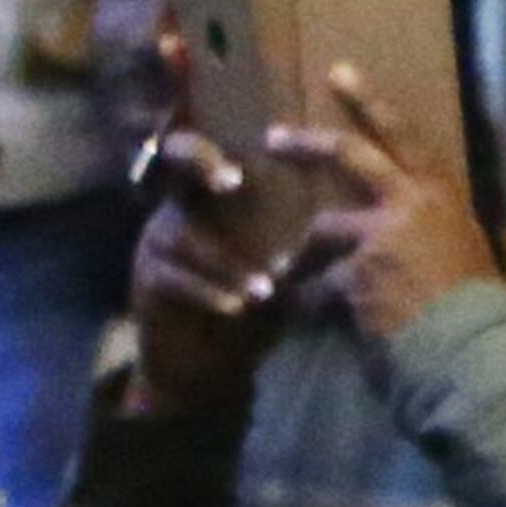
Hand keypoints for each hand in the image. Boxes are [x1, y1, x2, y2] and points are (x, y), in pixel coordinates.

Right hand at [123, 129, 290, 415]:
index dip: (242, 139)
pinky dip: (207, 290)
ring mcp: (156, 240)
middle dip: (199, 160)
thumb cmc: (253, 309)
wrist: (205, 367)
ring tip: (265, 293)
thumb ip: (308, 246)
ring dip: (227, 264)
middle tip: (232, 182)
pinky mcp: (146, 280)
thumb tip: (359, 226)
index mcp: (217, 195)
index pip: (226, 147)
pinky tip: (234, 307)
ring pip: (182, 234)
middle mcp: (180, 205)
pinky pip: (172, 275)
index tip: (268, 146)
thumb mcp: (284, 272)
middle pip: (176, 155)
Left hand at [268, 64, 495, 341]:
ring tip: (285, 274)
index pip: (407, 136)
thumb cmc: (479, 304)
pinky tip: (305, 313)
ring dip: (303, 255)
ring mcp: (382, 234)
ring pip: (325, 229)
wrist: (478, 347)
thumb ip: (428, 227)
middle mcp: (413, 203)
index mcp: (443, 195)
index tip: (339, 72)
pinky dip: (310, 298)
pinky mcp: (357, 270)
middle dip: (308, 142)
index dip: (371, 103)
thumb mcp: (463, 248)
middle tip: (274, 136)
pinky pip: (320, 281)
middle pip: (351, 154)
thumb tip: (406, 225)